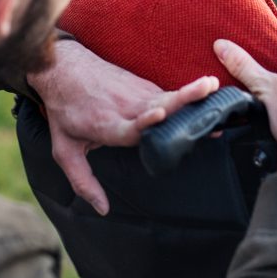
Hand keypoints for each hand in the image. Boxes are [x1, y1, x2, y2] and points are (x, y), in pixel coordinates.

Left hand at [28, 40, 218, 214]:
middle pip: (159, 104)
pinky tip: (206, 95)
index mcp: (107, 125)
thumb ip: (83, 182)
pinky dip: (186, 95)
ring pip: (168, 96)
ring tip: (214, 88)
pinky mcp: (143, 85)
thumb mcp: (64, 150)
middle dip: (184, 99)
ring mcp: (136, 93)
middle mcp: (126, 107)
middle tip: (209, 92)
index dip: (146, 121)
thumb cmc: (64, 111)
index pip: (131, 125)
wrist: (62, 68)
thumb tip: (103, 209)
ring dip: (191, 92)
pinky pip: (167, 94)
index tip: (161, 114)